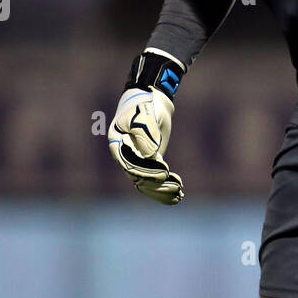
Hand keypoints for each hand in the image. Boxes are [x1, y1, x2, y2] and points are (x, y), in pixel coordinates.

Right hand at [107, 50, 185, 204]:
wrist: (152, 101)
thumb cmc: (146, 104)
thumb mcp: (146, 115)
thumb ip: (146, 134)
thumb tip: (152, 156)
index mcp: (117, 143)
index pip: (129, 164)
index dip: (146, 171)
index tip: (165, 171)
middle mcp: (124, 155)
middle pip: (137, 178)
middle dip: (157, 185)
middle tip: (177, 186)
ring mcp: (135, 161)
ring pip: (145, 184)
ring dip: (162, 191)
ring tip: (179, 194)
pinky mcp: (148, 164)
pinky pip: (152, 182)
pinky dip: (164, 190)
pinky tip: (178, 196)